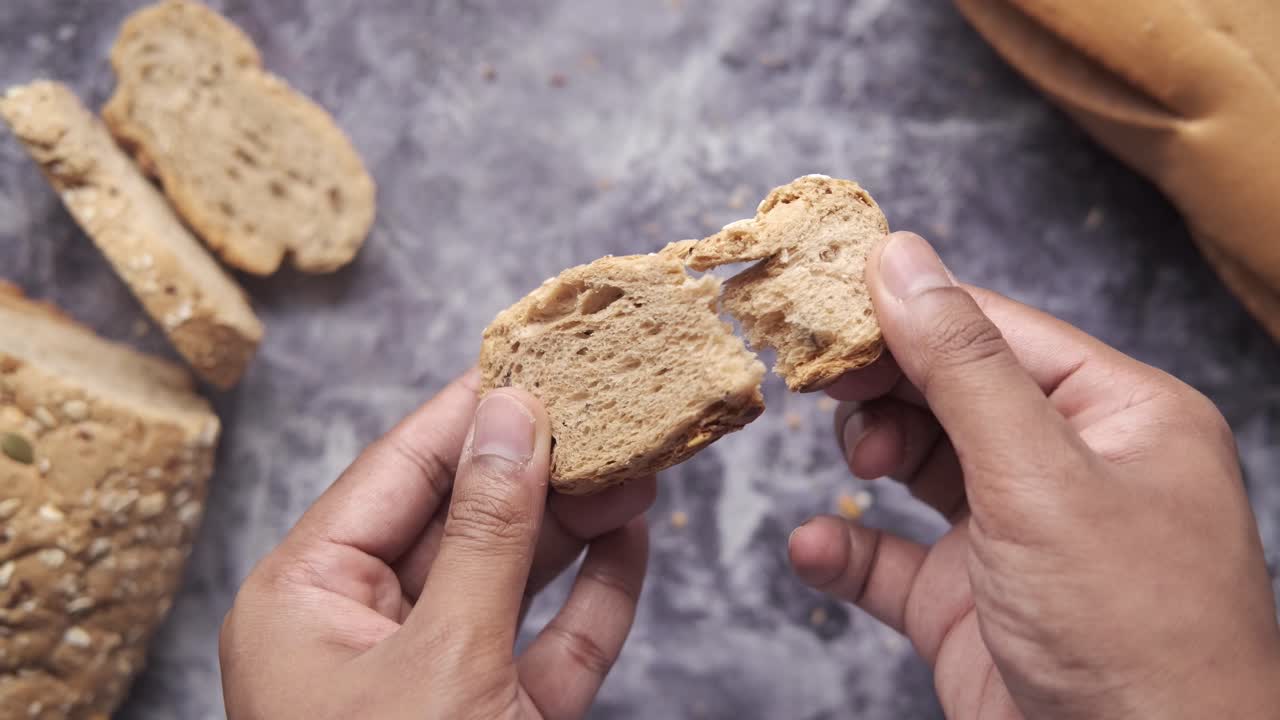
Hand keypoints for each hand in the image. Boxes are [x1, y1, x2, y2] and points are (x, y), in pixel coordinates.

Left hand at [220, 371, 653, 719]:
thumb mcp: (445, 658)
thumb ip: (489, 533)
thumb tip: (515, 413)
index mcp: (310, 599)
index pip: (399, 469)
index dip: (474, 409)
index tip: (541, 354)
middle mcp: (366, 628)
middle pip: (464, 514)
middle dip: (544, 462)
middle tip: (614, 406)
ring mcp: (436, 675)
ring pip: (514, 572)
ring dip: (580, 520)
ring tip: (641, 462)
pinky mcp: (497, 716)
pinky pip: (550, 639)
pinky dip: (596, 594)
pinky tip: (634, 540)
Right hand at [789, 232, 1279, 718]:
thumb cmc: (1137, 635)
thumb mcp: (1041, 476)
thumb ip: (962, 365)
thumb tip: (902, 261)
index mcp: (1116, 416)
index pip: (997, 332)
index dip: (910, 310)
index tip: (829, 298)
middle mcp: (1067, 468)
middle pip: (950, 390)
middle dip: (884, 383)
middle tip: (821, 377)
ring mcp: (1014, 537)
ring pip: (917, 463)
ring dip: (869, 454)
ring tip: (857, 463)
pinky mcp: (967, 603)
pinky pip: (890, 556)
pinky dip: (847, 545)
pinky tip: (817, 546)